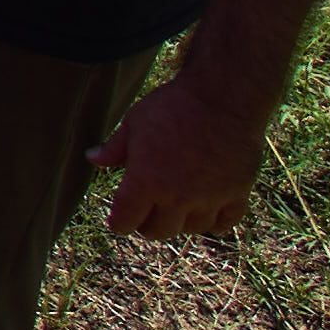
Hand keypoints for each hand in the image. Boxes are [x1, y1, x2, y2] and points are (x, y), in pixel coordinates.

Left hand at [103, 78, 270, 240]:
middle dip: (147, 225)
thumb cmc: (172, 106)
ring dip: (181, 223)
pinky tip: (207, 213)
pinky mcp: (237, 194)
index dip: (118, 223)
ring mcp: (209, 199)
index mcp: (146, 183)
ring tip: (175, 209)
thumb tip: (92, 159)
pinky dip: (215, 223)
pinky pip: (224, 223)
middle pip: (158, 231)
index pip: (125, 221)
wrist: (223, 98)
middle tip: (146, 213)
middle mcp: (177, 198)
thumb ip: (114, 148)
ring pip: (191, 229)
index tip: (118, 220)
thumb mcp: (134, 123)